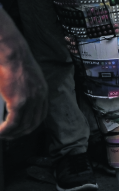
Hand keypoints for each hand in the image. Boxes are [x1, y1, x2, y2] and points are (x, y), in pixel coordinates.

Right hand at [0, 11, 47, 139]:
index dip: (30, 125)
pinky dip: (5, 131)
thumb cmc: (14, 63)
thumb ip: (25, 91)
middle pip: (33, 123)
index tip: (21, 130)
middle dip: (21, 133)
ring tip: (2, 135)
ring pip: (22, 126)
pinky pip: (13, 123)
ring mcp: (31, 100)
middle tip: (9, 136)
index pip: (41, 115)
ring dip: (11, 134)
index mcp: (42, 91)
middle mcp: (40, 97)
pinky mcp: (19, 102)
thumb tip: (14, 101)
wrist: (13, 54)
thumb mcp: (25, 79)